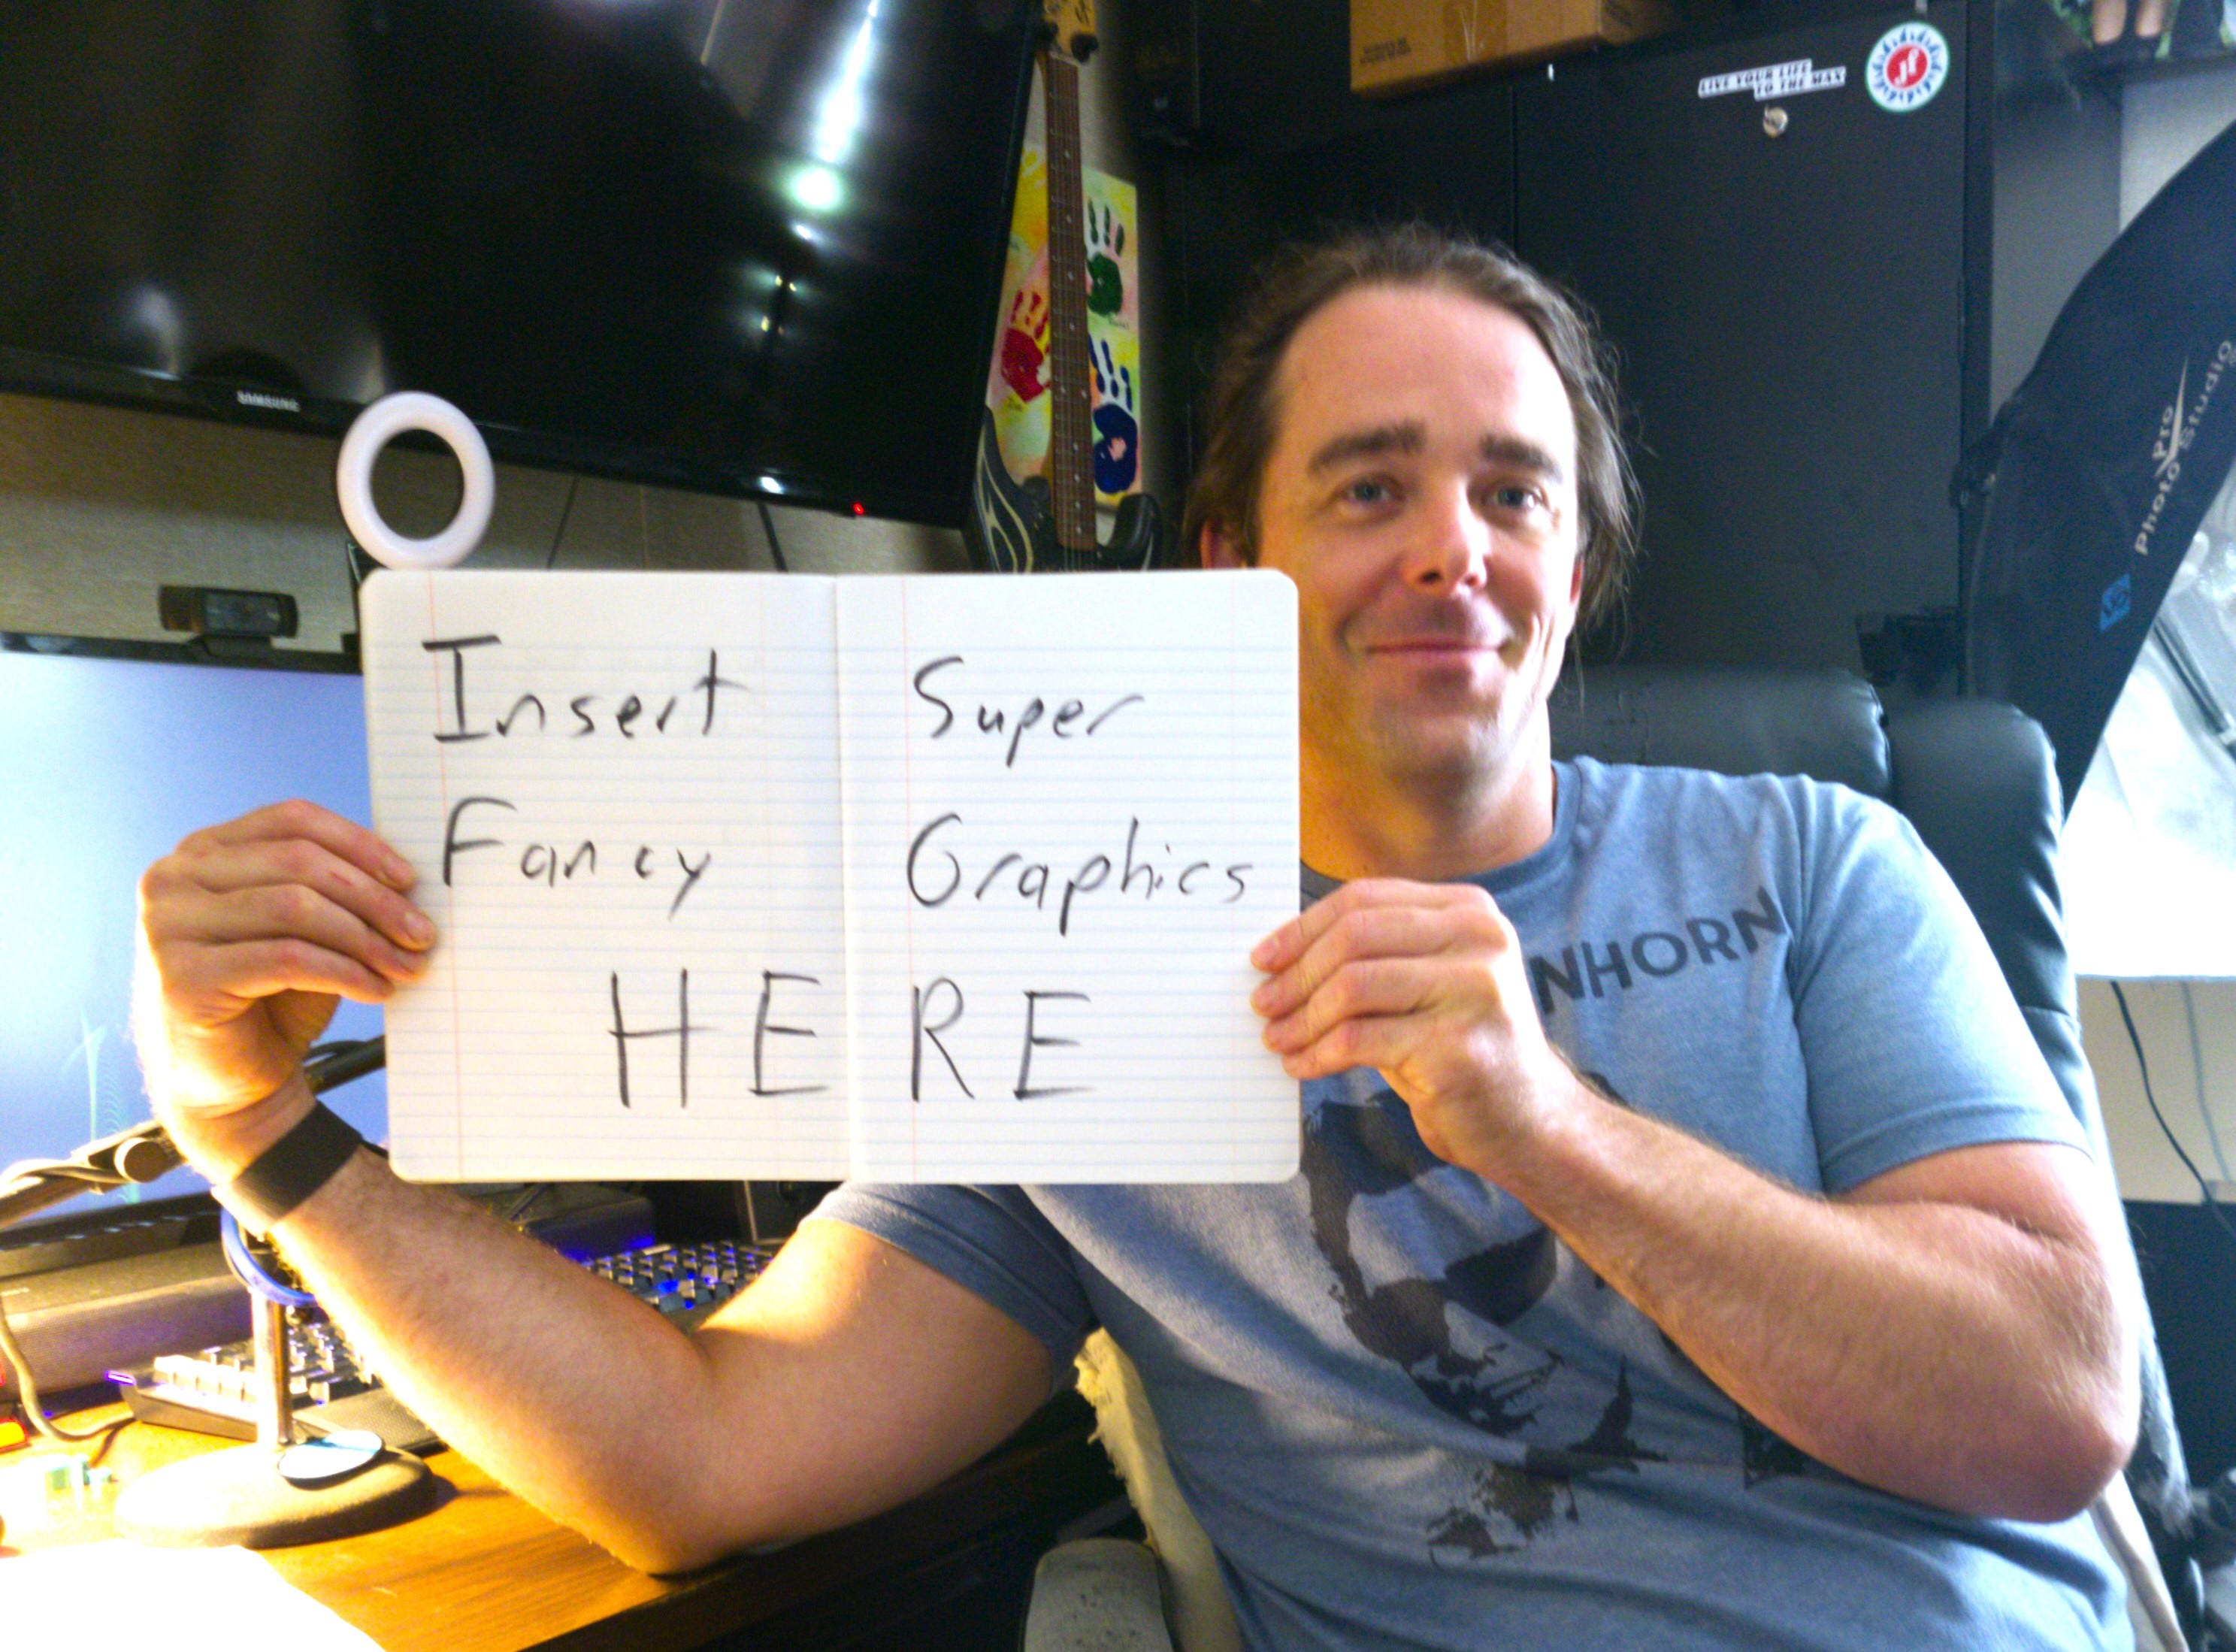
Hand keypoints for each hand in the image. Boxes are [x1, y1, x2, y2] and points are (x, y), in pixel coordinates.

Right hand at [136, 800, 432, 1151]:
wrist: (230, 1083)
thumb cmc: (272, 999)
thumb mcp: (304, 930)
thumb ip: (333, 890)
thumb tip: (405, 875)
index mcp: (203, 852)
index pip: (291, 820)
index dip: (358, 844)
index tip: (409, 880)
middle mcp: (174, 879)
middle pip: (298, 863)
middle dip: (373, 898)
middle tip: (422, 933)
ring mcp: (169, 927)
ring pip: (294, 907)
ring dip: (365, 937)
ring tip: (406, 965)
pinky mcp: (182, 977)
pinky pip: (286, 959)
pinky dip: (343, 971)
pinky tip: (376, 989)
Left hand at [1249, 878, 1584, 1175]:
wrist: (1529, 1122)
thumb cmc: (1461, 1048)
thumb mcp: (1428, 984)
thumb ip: (1377, 955)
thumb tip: (1283, 955)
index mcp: (1468, 910)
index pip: (1365, 900)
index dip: (1304, 928)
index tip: (1264, 958)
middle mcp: (1479, 939)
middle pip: (1354, 936)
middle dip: (1297, 973)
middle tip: (1264, 1003)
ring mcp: (1473, 990)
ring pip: (1352, 986)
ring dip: (1301, 1016)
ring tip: (1277, 1038)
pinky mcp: (1456, 1045)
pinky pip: (1359, 1040)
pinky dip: (1318, 1052)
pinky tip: (1302, 1065)